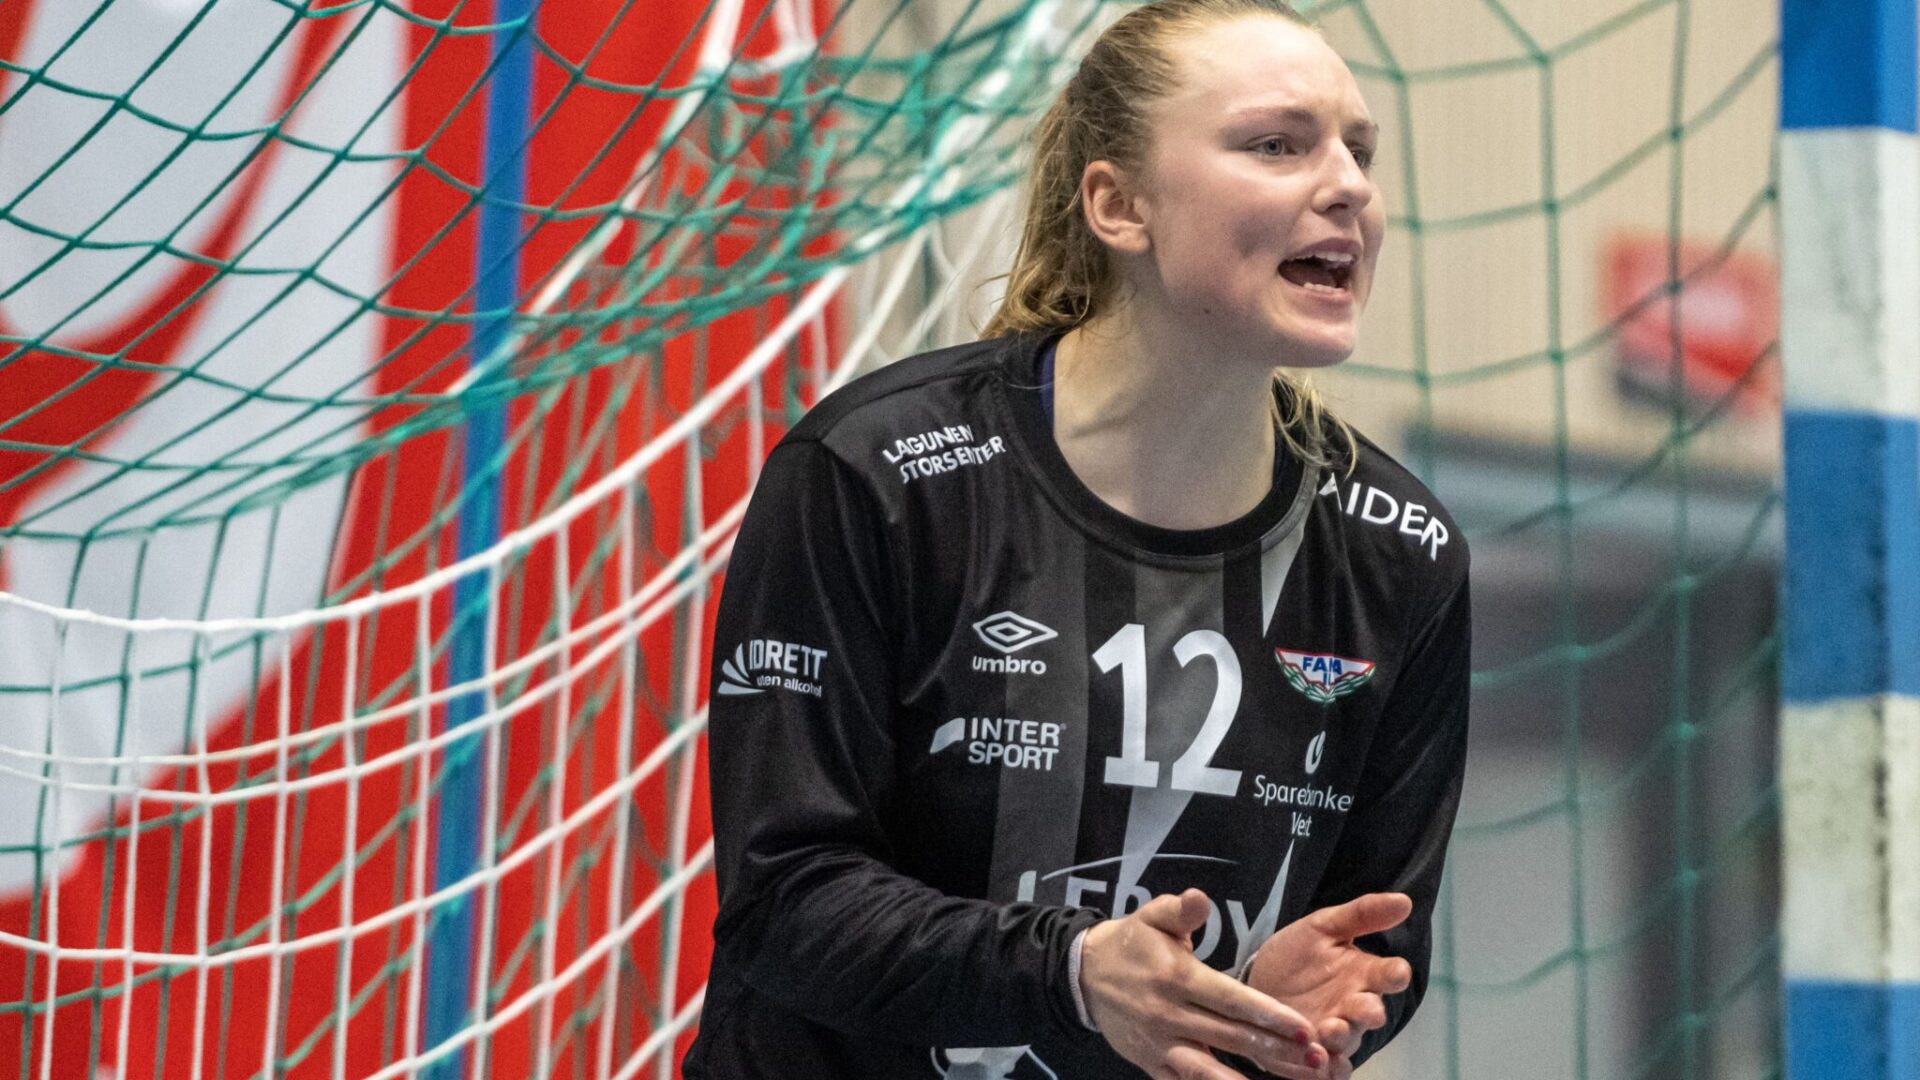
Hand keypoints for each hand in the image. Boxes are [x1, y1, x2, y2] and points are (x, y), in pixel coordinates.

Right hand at [1080, 888, 1331, 1079]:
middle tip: (1316, 1059)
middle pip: (1229, 1036)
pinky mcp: (1149, 1064)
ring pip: (1207, 1070)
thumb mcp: (1152, 917)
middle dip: (1274, 1050)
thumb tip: (1201, 898)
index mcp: (1177, 978)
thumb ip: (1180, 911)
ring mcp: (1159, 1044)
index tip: (1303, 1028)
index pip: (1230, 999)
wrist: (1082, 973)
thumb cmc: (1130, 942)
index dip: (1268, 1015)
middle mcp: (1170, 1015)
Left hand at [1246, 893, 1414, 1067]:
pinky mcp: (1312, 1052)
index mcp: (1363, 974)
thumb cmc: (1298, 955)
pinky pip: (1328, 1067)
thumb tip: (1405, 900)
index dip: (1395, 974)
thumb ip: (1362, 914)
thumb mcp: (1323, 926)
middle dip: (1368, 1012)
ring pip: (1348, 1041)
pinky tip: (1317, 1060)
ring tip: (1327, 1029)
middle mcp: (1354, 1006)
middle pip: (1372, 1013)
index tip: (1395, 971)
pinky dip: (1326, 1067)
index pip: (1390, 975)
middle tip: (1360, 1009)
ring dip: (1341, 1037)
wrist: (1257, 981)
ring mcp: (1334, 1031)